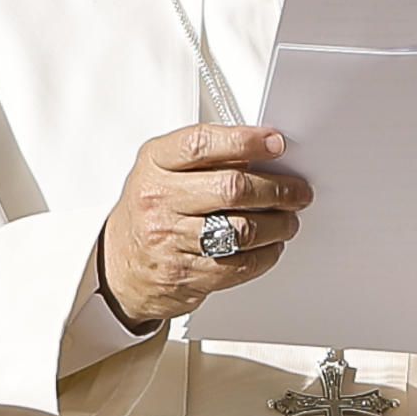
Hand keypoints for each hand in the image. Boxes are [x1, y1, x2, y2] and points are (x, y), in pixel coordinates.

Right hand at [99, 124, 310, 327]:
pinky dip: (266, 255)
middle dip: (277, 189)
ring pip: (242, 230)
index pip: (202, 144)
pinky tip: (272, 245)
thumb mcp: (163, 169)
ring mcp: (170, 240)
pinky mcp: (186, 274)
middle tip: (297, 191)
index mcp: (155, 164)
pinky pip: (239, 264)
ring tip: (289, 219)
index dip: (245, 141)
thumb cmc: (151, 210)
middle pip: (232, 189)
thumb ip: (207, 156)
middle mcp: (159, 200)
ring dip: (278, 225)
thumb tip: (264, 150)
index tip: (276, 143)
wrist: (119, 265)